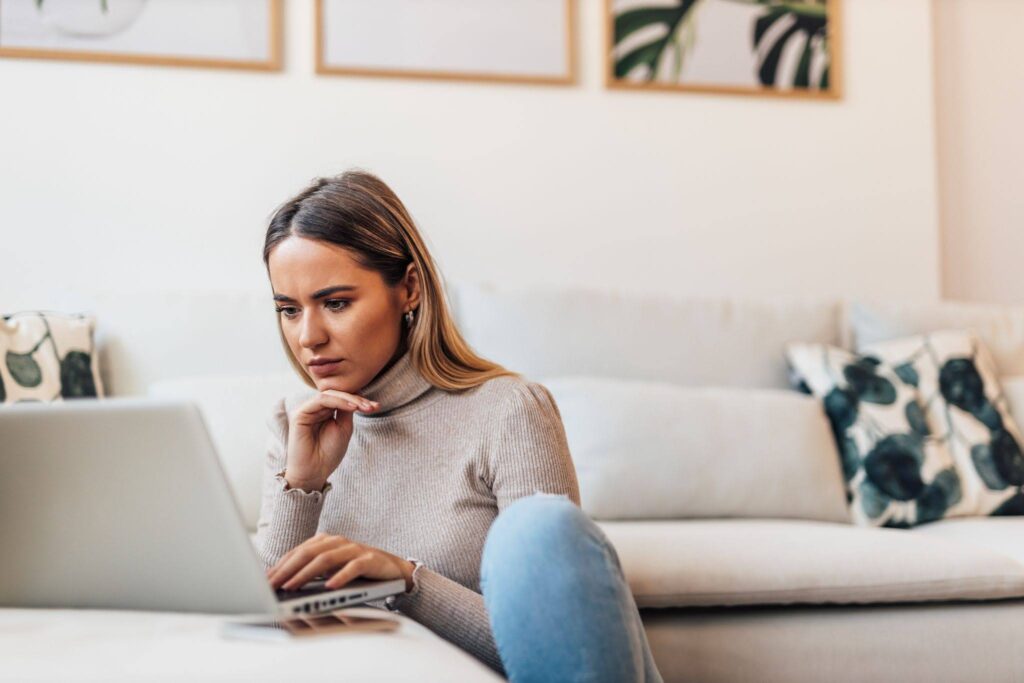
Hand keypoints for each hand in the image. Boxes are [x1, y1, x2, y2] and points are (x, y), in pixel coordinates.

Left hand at [267, 532, 415, 592]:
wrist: (393, 569)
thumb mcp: (331, 570)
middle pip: (308, 553)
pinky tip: (328, 586)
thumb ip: (312, 571)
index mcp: (326, 541)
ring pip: (325, 559)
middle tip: (272, 585)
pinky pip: (352, 567)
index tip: (265, 580)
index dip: (280, 566)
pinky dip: (339, 577)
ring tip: (292, 586)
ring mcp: (354, 549)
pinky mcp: (369, 560)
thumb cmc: (357, 571)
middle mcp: (338, 542)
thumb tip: (284, 582)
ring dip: (306, 574)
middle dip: (287, 569)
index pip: (298, 552)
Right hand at [284, 390, 380, 490]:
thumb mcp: (344, 428)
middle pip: (337, 394)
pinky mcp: (300, 414)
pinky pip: (321, 400)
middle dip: (357, 399)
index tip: (376, 406)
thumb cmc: (329, 453)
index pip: (341, 399)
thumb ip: (347, 410)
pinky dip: (338, 401)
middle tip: (372, 407)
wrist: (314, 472)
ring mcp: (307, 410)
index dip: (359, 400)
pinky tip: (352, 408)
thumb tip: (356, 394)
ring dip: (349, 399)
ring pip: (330, 395)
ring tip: (363, 407)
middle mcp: (314, 409)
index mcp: (324, 412)